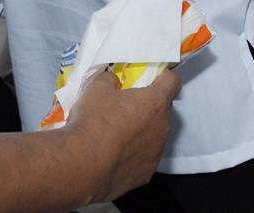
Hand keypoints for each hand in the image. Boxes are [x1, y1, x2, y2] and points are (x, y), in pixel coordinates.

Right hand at [64, 70, 182, 202]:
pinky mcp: (145, 175)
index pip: (172, 82)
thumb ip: (110, 80)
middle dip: (148, 108)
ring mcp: (156, 153)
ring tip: (116, 137)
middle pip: (162, 111)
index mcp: (156, 102)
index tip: (153, 79)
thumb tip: (113, 82)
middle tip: (125, 110)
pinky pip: (143, 159)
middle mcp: (163, 127)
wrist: (81, 166)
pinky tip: (114, 158)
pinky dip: (133, 156)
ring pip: (154, 136)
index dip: (163, 77)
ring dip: (141, 133)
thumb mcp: (96, 89)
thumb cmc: (93, 122)